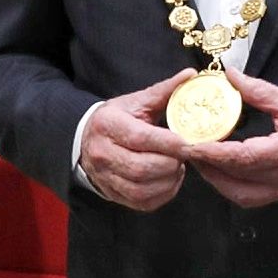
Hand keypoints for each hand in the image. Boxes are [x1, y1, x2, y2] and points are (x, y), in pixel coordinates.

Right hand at [79, 70, 193, 210]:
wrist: (87, 140)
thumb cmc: (118, 118)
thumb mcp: (136, 101)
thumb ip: (164, 90)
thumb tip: (191, 74)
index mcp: (108, 124)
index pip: (140, 138)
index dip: (168, 143)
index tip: (190, 142)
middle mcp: (103, 153)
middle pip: (141, 167)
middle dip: (170, 164)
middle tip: (184, 155)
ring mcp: (105, 176)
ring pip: (141, 189)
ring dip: (168, 181)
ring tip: (177, 166)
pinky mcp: (113, 194)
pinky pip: (142, 202)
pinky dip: (162, 194)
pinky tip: (170, 180)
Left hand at [186, 69, 277, 207]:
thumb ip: (258, 91)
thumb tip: (229, 76)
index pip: (244, 157)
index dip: (214, 153)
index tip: (190, 144)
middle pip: (237, 179)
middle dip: (208, 167)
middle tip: (186, 148)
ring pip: (241, 194)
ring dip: (217, 180)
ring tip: (200, 159)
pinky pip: (251, 197)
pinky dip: (231, 186)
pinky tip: (220, 170)